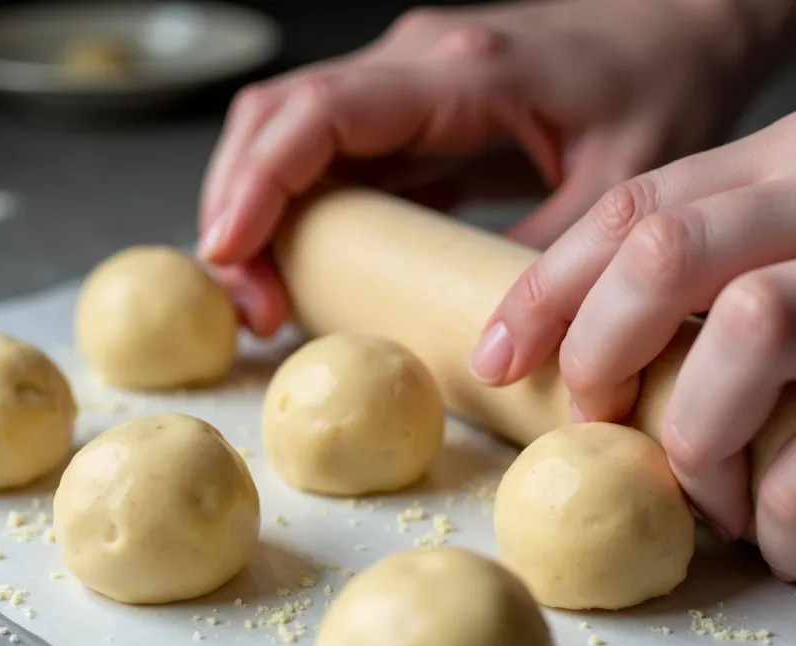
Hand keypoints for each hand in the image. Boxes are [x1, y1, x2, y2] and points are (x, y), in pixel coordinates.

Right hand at [199, 0, 761, 335]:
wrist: (683, 28)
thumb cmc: (661, 87)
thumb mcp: (621, 187)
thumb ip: (547, 264)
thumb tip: (494, 350)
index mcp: (461, 73)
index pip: (322, 113)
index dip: (258, 181)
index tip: (226, 252)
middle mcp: (416, 69)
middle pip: (276, 119)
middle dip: (238, 209)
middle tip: (249, 302)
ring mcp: (408, 88)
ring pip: (289, 136)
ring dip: (258, 213)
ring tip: (265, 296)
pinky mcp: (414, 118)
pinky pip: (330, 157)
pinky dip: (297, 211)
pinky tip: (303, 266)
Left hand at [474, 111, 795, 578]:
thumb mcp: (776, 235)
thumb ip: (695, 267)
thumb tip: (571, 341)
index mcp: (774, 167)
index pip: (629, 211)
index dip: (545, 290)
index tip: (493, 360)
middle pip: (665, 254)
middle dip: (605, 349)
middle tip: (602, 419)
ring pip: (750, 329)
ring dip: (700, 435)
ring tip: (704, 496)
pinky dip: (783, 505)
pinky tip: (775, 537)